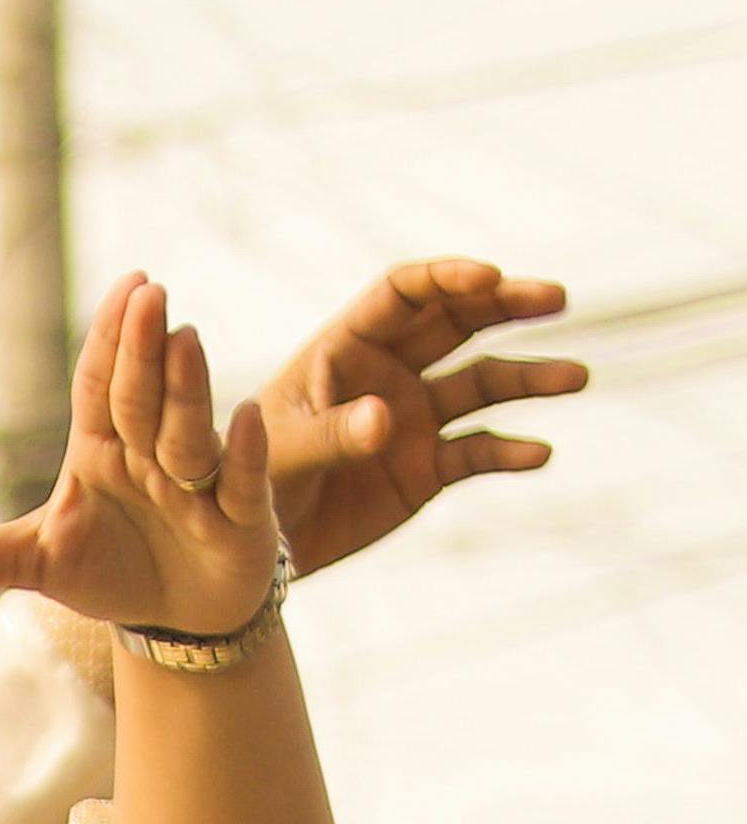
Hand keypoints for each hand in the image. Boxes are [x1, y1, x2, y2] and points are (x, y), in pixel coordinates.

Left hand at [0, 275, 281, 635]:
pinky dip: (247, 454)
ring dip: (186, 387)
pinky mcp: (238, 521)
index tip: (125, 286)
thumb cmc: (109, 570)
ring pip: (190, 431)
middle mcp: (153, 455)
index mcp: (101, 450)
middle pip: (143, 397)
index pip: (100, 387)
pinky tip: (245, 417)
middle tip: (146, 291)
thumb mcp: (33, 564)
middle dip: (142, 349)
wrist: (173, 619)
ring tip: (182, 337)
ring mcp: (200, 484)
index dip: (107, 341)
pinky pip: (243, 483)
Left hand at [257, 259, 583, 579]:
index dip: (447, 278)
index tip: (490, 275)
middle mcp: (389, 373)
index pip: (403, 294)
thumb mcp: (280, 454)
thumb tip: (387, 416)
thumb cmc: (247, 483)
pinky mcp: (429, 468)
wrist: (249, 548)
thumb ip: (334, 432)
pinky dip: (509, 452)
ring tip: (575, 378)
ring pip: (484, 383)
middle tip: (556, 297)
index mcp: (345, 349)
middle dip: (508, 304)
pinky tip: (538, 454)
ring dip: (530, 377)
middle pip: (459, 322)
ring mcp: (414, 418)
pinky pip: (479, 453)